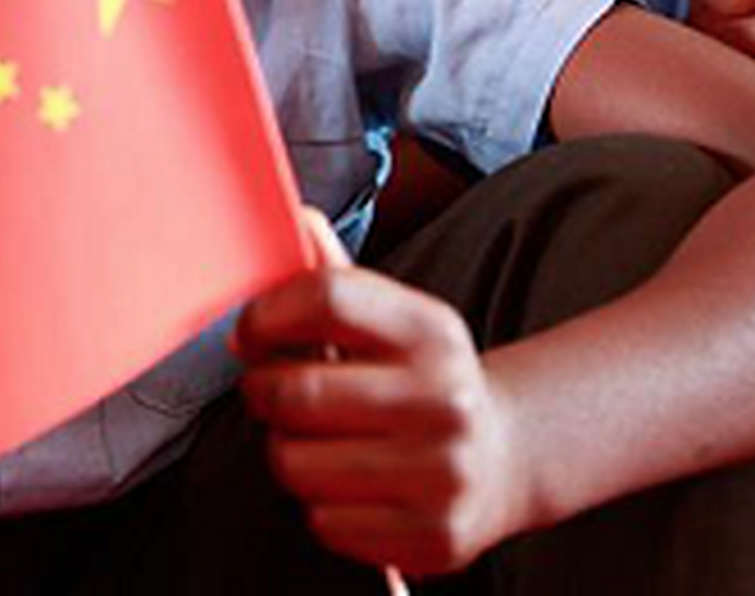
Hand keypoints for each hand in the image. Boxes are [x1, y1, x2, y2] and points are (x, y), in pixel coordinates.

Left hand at [235, 212, 536, 575]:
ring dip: (288, 454)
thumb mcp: (396, 322)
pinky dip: (321, 507)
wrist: (504, 457)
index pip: (325, 297)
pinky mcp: (433, 536)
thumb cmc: (424, 382)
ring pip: (297, 463)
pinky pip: (323, 520)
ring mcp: (443, 472)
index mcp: (432, 331)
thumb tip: (299, 218)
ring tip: (316, 443)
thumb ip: (338, 279)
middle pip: (296, 392)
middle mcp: (446, 400)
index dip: (265, 314)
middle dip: (264, 393)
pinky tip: (350, 486)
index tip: (249, 333)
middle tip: (274, 395)